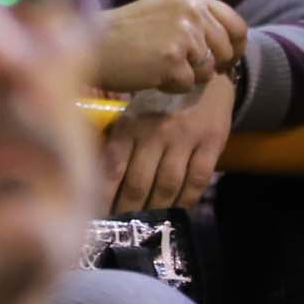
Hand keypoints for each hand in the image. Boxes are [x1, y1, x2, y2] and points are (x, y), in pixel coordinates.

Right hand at [96, 0, 248, 95]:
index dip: (235, 47)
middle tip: (185, 69)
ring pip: (208, 70)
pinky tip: (150, 74)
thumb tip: (230, 45)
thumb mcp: (165, 11)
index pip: (236, 25)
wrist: (91, 43)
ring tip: (159, 67)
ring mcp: (184, 36)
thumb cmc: (125, 31)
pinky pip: (187, 85)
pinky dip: (170, 86)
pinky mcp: (172, 60)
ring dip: (188, 76)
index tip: (227, 59)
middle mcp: (192, 12)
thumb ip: (197, 20)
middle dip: (211, 65)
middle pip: (226, 51)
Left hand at [99, 71, 236, 214]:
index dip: (103, 195)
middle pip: (138, 183)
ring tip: (145, 226)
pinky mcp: (211, 143)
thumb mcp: (131, 109)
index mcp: (130, 123)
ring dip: (155, 210)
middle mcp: (155, 132)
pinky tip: (177, 213)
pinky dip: (187, 201)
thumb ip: (116, 137)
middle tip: (119, 229)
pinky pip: (198, 180)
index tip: (95, 215)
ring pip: (167, 185)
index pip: (112, 166)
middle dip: (126, 211)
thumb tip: (92, 170)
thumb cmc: (158, 98)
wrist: (205, 74)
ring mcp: (185, 138)